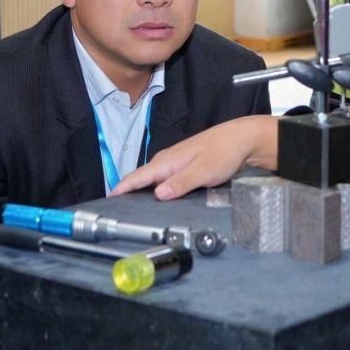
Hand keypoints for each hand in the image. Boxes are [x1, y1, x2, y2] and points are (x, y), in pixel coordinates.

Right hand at [112, 114, 278, 198]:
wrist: (241, 140)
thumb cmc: (224, 152)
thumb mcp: (203, 171)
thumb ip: (180, 183)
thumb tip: (158, 194)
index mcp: (168, 161)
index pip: (138, 176)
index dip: (121, 188)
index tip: (108, 199)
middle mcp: (167, 161)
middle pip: (140, 179)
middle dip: (126, 192)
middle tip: (116, 210)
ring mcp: (175, 163)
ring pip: (151, 179)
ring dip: (140, 191)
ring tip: (129, 206)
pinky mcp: (183, 167)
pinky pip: (162, 179)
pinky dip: (154, 188)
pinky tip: (155, 198)